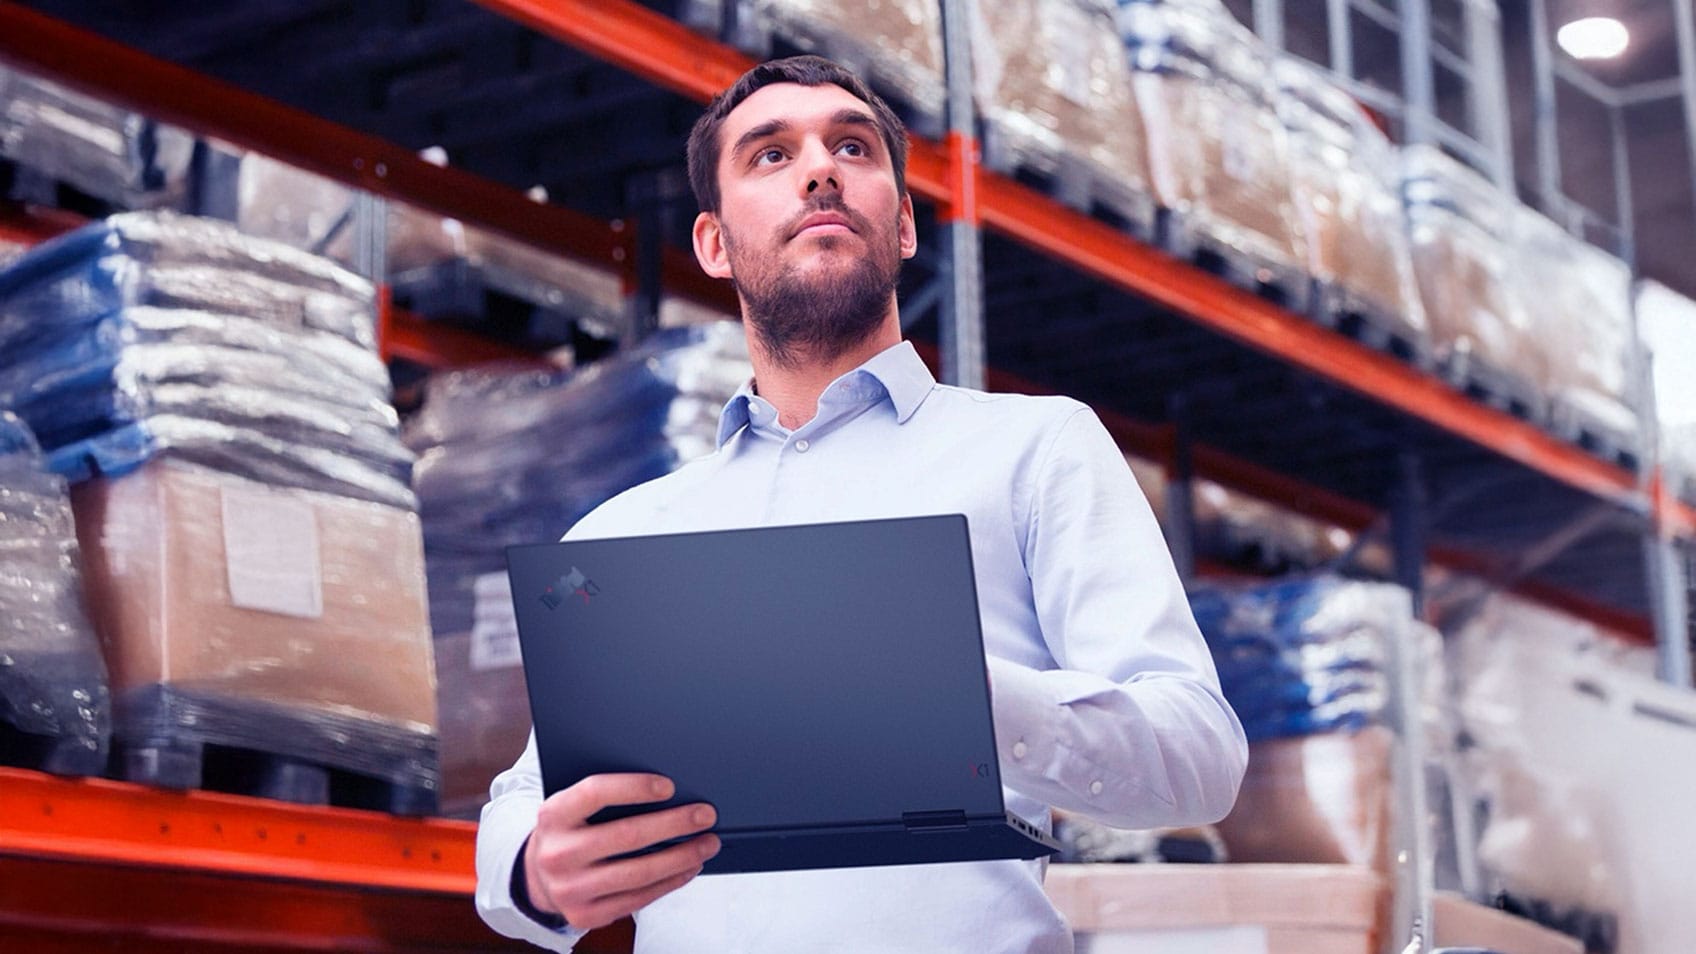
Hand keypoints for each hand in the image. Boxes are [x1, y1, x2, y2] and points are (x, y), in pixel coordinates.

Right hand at [523, 773, 719, 930]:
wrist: (537, 876)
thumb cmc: (569, 831)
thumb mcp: (571, 807)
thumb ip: (604, 797)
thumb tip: (667, 790)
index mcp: (553, 815)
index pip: (595, 793)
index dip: (634, 788)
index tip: (670, 786)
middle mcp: (558, 853)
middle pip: (627, 835)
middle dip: (674, 824)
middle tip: (705, 814)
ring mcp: (571, 889)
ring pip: (639, 872)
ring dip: (681, 856)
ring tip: (707, 843)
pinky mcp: (587, 915)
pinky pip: (639, 898)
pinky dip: (670, 881)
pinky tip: (689, 867)